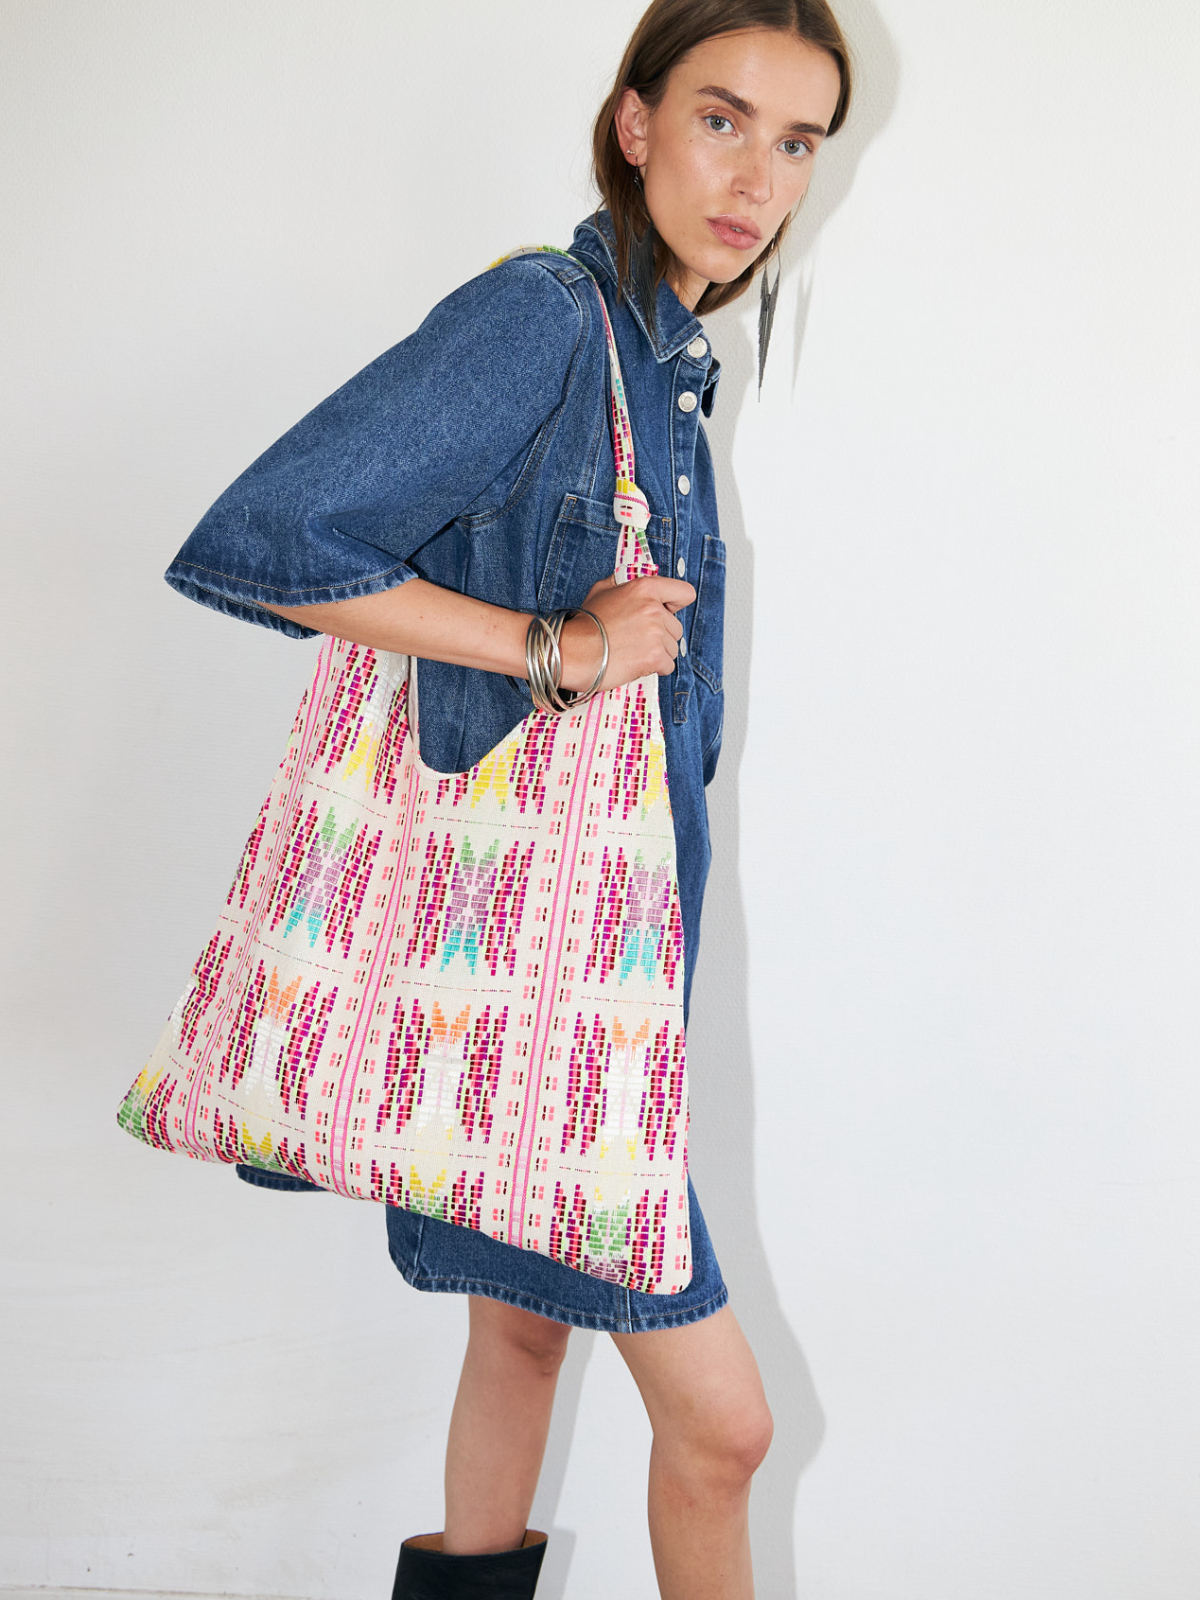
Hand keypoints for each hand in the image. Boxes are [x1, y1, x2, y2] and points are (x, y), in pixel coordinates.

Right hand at [559, 574, 695, 691]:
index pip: (684, 593)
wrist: (572, 651)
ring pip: (672, 649)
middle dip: (661, 636)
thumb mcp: (600, 591)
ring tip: (632, 653)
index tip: (667, 612)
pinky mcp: (654, 657)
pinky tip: (635, 664)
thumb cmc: (583, 624)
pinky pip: (667, 666)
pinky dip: (654, 669)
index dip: (676, 605)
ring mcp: (655, 633)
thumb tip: (625, 579)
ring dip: (657, 654)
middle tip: (636, 640)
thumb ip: (620, 583)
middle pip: (676, 628)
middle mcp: (653, 609)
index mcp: (645, 588)